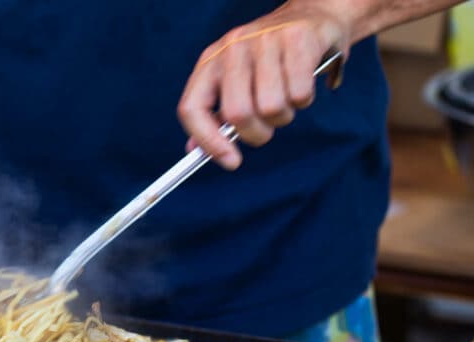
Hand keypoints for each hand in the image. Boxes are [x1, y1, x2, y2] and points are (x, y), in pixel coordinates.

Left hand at [177, 1, 351, 169]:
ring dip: (283, 116)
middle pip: (236, 114)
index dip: (208, 142)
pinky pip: (299, 94)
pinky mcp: (296, 39)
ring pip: (270, 107)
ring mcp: (264, 41)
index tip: (231, 161)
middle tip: (268, 127)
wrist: (314, 15)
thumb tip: (195, 150)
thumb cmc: (271, 58)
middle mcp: (232, 48)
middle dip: (257, 133)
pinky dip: (304, 100)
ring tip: (286, 100)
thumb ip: (216, 114)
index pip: (191, 109)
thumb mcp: (236, 81)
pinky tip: (302, 84)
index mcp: (210, 61)